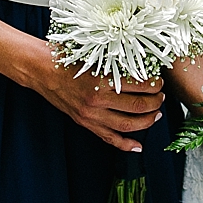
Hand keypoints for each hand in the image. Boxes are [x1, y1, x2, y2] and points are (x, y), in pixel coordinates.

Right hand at [34, 57, 163, 151]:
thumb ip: (116, 63)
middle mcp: (97, 100)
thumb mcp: (93, 56)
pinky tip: (138, 146)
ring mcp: (91, 115)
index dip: (154, 85)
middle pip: (138, 107)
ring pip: (128, 125)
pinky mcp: (85, 123)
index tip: (159, 81)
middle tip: (161, 97)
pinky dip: (125, 144)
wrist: (41, 70)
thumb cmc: (66, 58)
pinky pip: (109, 138)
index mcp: (102, 80)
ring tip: (156, 114)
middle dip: (155, 103)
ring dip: (147, 121)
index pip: (139, 86)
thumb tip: (141, 67)